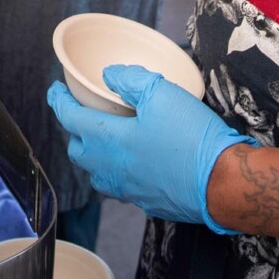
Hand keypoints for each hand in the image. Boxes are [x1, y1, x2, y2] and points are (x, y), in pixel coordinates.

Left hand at [47, 65, 253, 231]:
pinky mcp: (148, 201)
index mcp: (109, 141)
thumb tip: (110, 76)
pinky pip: (123, 186)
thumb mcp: (161, 93)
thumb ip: (130, 80)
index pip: (70, 119)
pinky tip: (136, 160)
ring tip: (107, 139)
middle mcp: (112, 169)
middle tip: (84, 114)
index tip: (55, 91)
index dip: (59, 102)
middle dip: (75, 131)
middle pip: (78, 151)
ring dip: (95, 155)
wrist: (223, 182)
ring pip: (98, 173)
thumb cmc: (191, 138)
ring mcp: (129, 190)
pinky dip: (120, 171)